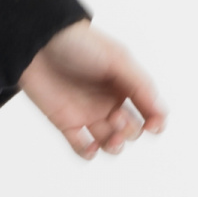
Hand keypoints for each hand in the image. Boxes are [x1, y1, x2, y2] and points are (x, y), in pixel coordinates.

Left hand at [20, 22, 166, 160]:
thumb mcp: (116, 58)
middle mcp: (109, 100)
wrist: (37, 43)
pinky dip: (88, 153)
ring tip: (110, 138)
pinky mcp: (66, 122)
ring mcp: (88, 112)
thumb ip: (139, 84)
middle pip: (131, 130)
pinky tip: (91, 147)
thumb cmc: (78, 43)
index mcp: (125, 83)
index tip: (153, 126)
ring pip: (110, 141)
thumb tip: (160, 110)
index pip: (149, 109)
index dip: (156, 121)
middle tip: (117, 117)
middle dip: (130, 131)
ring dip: (115, 146)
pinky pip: (81, 146)